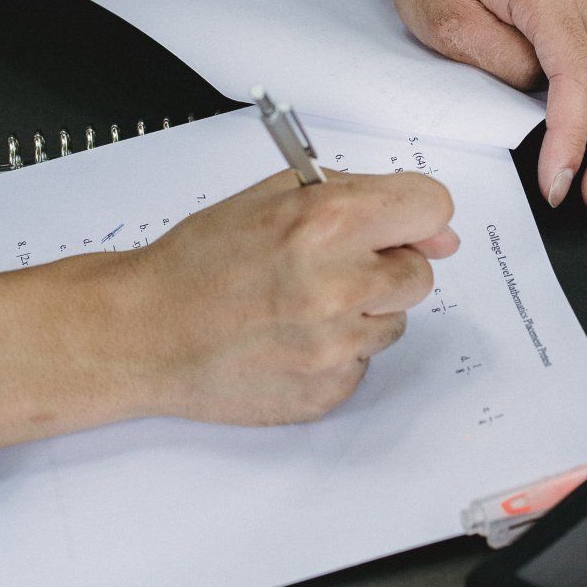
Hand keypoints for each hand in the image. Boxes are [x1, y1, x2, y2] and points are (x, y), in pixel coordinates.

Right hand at [0, 169, 456, 448]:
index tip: (397, 223)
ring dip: (362, 310)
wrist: (145, 333)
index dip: (416, 214)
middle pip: (420, 272)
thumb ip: (361, 197)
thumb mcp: (276, 196)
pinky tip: (290, 338)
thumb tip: (440, 232)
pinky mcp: (327, 390)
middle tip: (329, 265)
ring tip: (299, 304)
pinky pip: (363, 362)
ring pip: (394, 320)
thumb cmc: (202, 259)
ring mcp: (335, 346)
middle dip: (386, 265)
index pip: (432, 207)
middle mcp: (339, 286)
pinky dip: (337, 350)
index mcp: (328, 223)